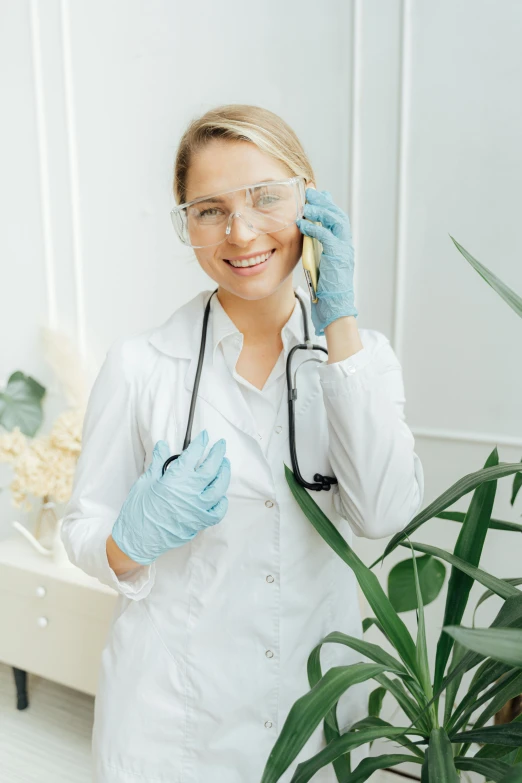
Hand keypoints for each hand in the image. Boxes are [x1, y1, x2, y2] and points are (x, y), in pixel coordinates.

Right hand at [111, 430, 229, 564]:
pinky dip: (221, 501)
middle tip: (221, 445)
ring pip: (219, 488)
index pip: (193, 456)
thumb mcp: (145, 482)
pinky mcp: (199, 523)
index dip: (201, 444)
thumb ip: (158, 462)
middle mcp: (190, 493)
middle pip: (211, 468)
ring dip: (224, 474)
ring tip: (224, 464)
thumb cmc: (138, 511)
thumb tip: (162, 445)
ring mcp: (197, 509)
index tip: (204, 437)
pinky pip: (217, 512)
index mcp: (176, 480)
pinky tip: (220, 494)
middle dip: (218, 454)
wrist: (137, 540)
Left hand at [297, 188, 356, 335]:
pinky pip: (326, 235)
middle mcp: (345, 246)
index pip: (337, 220)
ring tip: (307, 204)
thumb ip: (316, 253)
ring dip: (320, 210)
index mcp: (342, 247)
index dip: (328, 206)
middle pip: (338, 215)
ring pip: (335, 220)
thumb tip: (305, 243)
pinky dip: (314, 227)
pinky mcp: (337, 256)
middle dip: (324, 202)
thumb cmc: (326, 292)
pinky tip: (302, 222)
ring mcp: (343, 250)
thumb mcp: (320, 267)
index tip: (317, 196)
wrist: (336, 308)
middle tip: (311, 191)